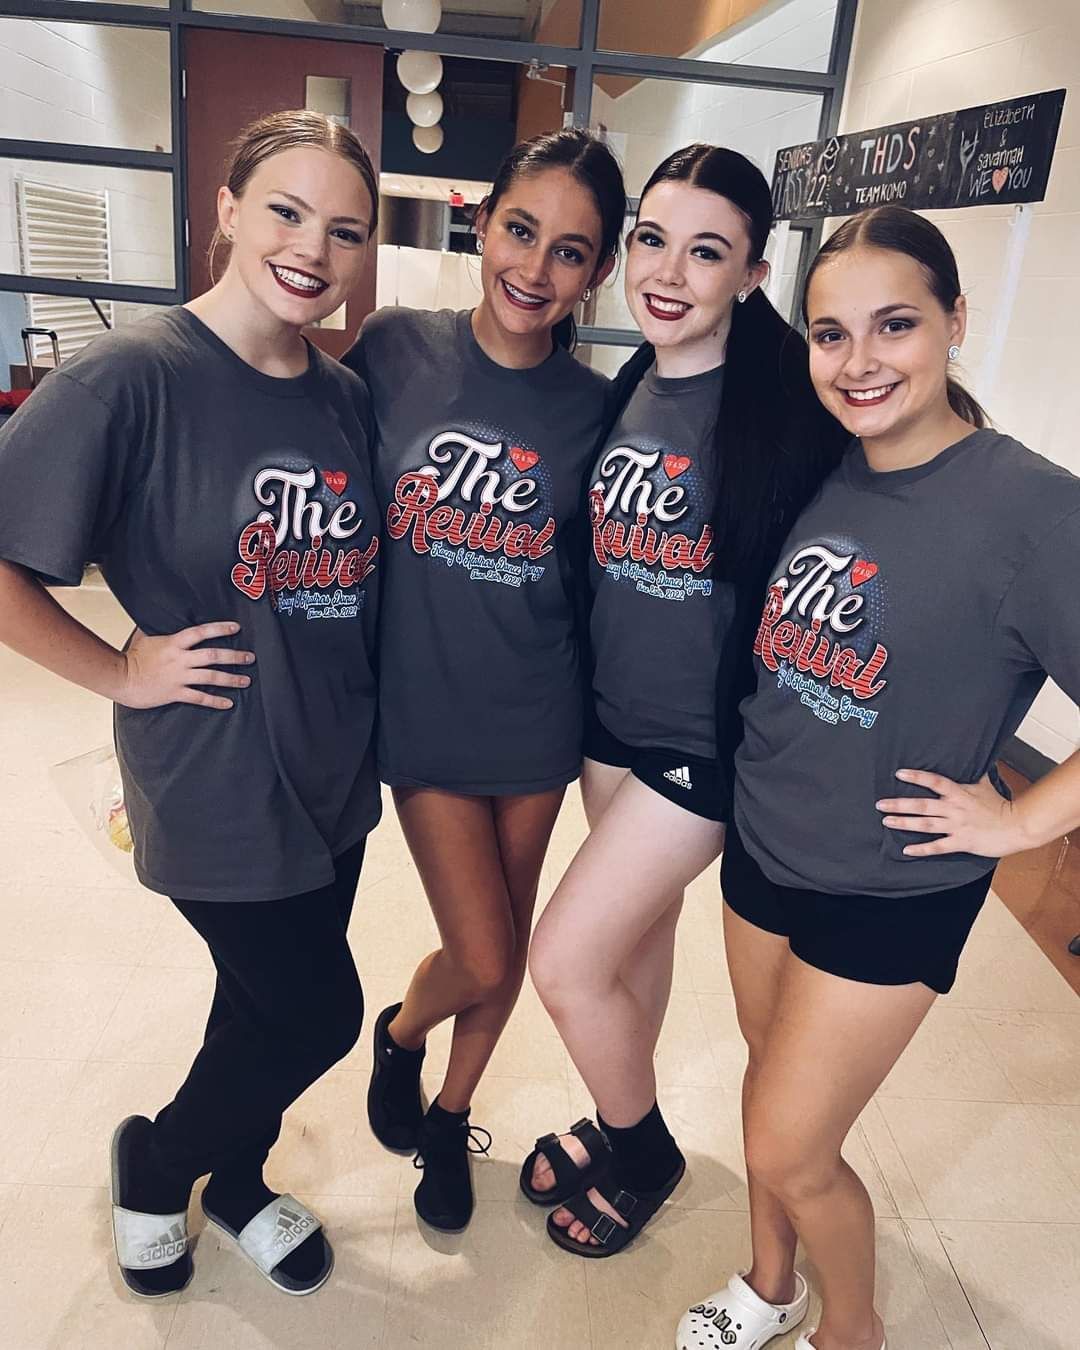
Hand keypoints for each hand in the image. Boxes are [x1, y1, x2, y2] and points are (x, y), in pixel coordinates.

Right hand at [117, 621, 254, 710]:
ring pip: (211, 677)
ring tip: (246, 681)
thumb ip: (158, 627)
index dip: (220, 629)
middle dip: (234, 657)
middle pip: (213, 656)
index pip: (201, 632)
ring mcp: (179, 677)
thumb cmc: (131, 656)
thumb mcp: (145, 635)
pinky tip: (228, 703)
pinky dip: (215, 701)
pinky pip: (200, 698)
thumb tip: (161, 613)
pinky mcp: (175, 693)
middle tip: (250, 658)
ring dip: (231, 679)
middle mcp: (180, 659)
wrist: (120, 678)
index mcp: (174, 643)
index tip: (236, 628)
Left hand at [876, 769, 1029, 858]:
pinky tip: (906, 850)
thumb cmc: (1000, 806)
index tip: (899, 773)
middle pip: (923, 805)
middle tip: (880, 804)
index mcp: (959, 793)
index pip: (935, 781)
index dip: (917, 777)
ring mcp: (957, 827)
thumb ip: (973, 773)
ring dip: (905, 823)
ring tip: (887, 821)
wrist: (1017, 826)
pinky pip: (938, 847)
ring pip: (926, 825)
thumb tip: (972, 756)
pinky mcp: (961, 842)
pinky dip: (922, 849)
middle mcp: (955, 809)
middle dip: (900, 804)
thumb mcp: (985, 785)